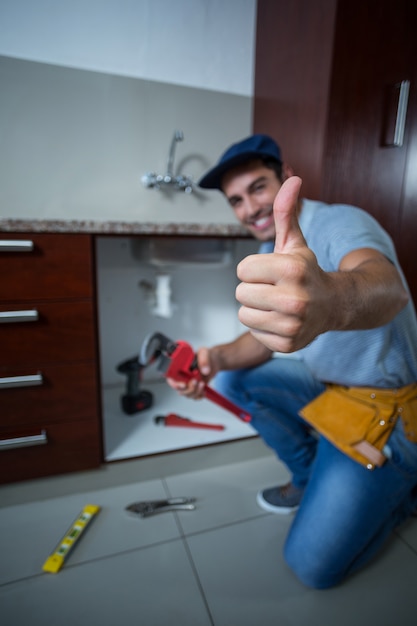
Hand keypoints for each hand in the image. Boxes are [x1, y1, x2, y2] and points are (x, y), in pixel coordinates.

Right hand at [166, 347, 215, 399]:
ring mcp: (189, 383)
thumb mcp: (204, 353)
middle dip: (188, 388)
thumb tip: (204, 370)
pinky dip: (200, 395)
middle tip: (195, 381)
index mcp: (180, 367)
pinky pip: (195, 396)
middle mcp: (183, 376)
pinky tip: (204, 389)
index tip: (183, 384)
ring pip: (187, 394)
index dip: (174, 383)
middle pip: (179, 389)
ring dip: (195, 391)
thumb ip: (203, 360)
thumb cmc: (206, 355)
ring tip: (202, 383)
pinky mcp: (196, 388)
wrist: (214, 360)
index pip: (171, 378)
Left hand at [236, 176, 334, 352]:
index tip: (272, 272)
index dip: (254, 269)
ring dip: (256, 308)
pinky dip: (264, 327)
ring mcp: (291, 324)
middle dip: (254, 289)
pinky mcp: (287, 344)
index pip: (241, 270)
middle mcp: (294, 298)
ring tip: (277, 304)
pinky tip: (281, 319)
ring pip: (244, 314)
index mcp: (291, 269)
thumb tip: (292, 179)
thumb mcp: (294, 242)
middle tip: (275, 289)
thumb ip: (285, 212)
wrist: (334, 305)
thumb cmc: (306, 272)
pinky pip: (254, 332)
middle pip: (240, 293)